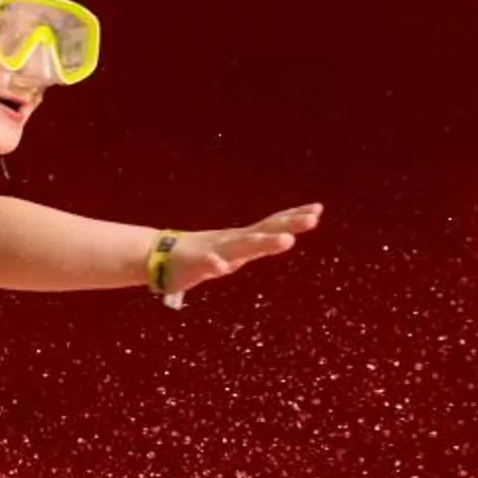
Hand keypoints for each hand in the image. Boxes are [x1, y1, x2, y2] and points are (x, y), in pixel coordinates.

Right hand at [157, 204, 321, 302]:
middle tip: (314, 219)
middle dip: (289, 225)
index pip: (272, 225)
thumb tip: (286, 236)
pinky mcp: (195, 263)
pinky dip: (215, 264)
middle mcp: (232, 241)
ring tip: (287, 240)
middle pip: (264, 231)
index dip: (293, 217)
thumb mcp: (235, 251)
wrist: (160, 258)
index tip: (317, 209)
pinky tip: (222, 267)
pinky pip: (206, 264)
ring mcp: (215, 250)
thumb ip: (258, 245)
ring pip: (243, 245)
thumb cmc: (200, 256)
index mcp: (242, 239)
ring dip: (265, 242)